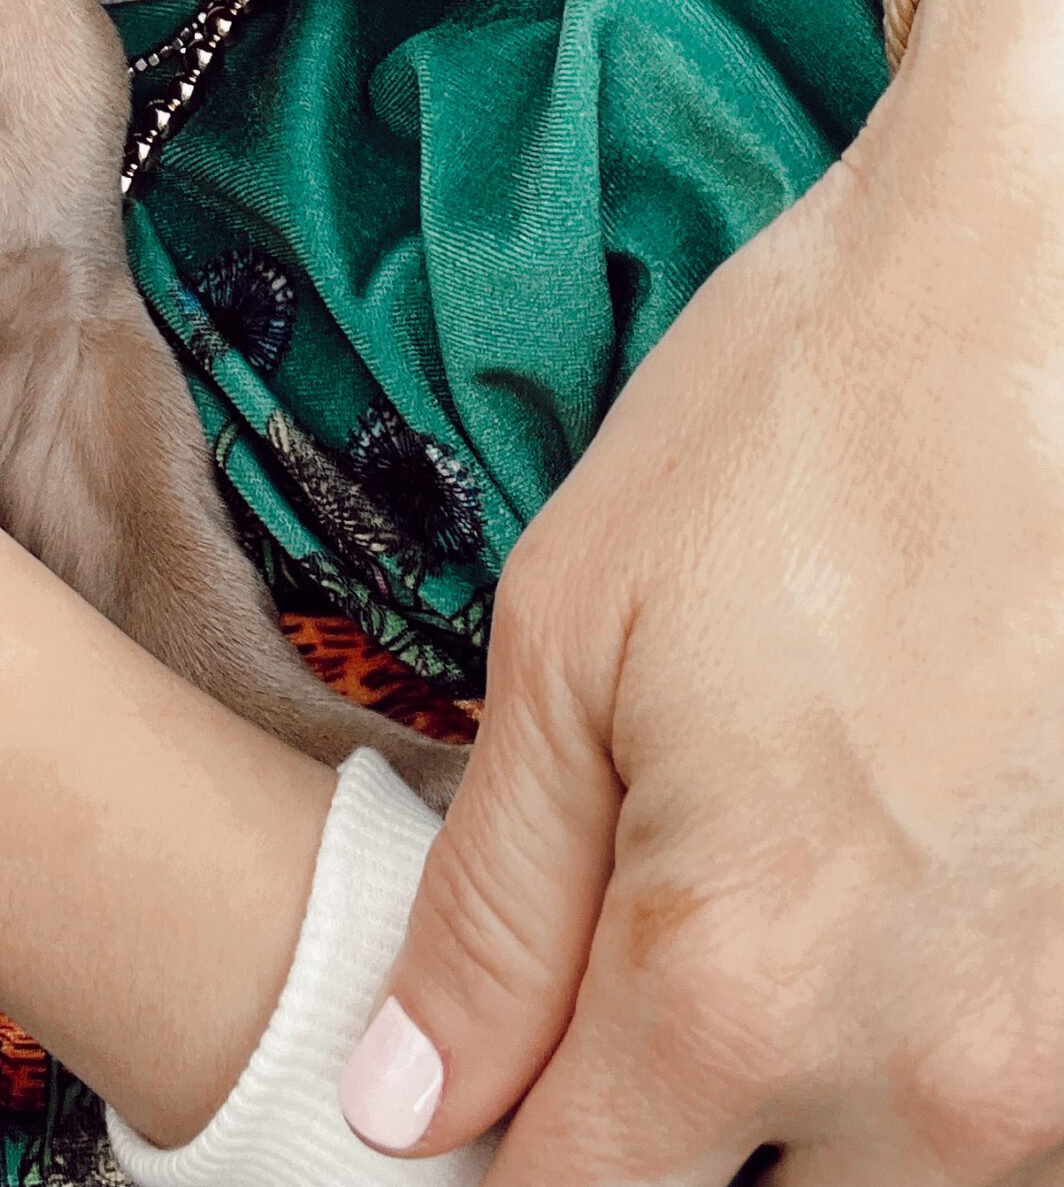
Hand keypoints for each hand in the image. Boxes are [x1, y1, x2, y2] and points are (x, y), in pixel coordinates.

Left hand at [344, 0, 1063, 1184]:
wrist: (1048, 301)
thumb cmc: (802, 429)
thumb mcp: (572, 637)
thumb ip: (492, 912)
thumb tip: (400, 1110)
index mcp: (736, 986)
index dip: (499, 1174)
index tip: (478, 1106)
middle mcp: (933, 1075)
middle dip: (660, 1145)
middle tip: (619, 995)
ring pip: (902, 1179)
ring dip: (809, 1106)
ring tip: (762, 911)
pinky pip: (1015, 1109)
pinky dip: (930, 1059)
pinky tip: (884, 892)